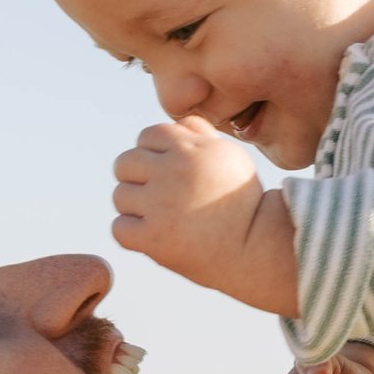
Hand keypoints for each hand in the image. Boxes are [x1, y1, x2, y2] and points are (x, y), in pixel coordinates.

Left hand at [112, 119, 301, 315]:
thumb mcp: (230, 156)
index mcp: (189, 149)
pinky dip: (132, 233)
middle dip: (138, 177)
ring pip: (120, 196)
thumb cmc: (241, 201)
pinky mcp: (153, 240)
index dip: (154, 153)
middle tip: (159, 195)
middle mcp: (172, 173)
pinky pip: (119, 228)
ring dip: (135, 206)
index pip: (146, 136)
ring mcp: (160, 208)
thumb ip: (200, 134)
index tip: (169, 172)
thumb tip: (177, 123)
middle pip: (124, 163)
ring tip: (159, 216)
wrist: (254, 249)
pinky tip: (152, 235)